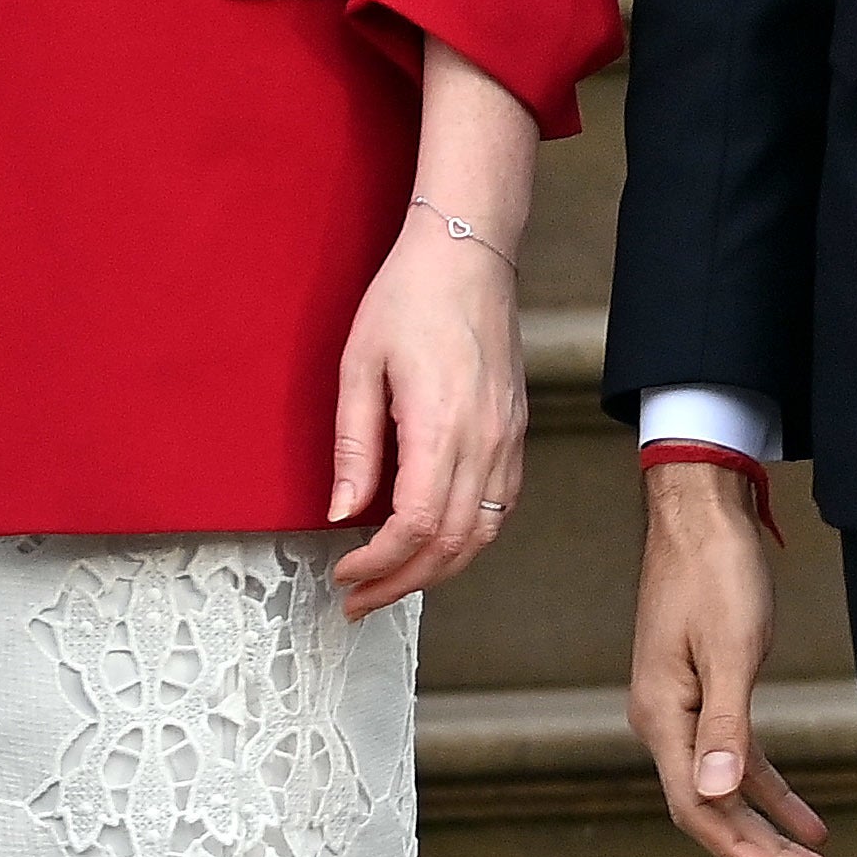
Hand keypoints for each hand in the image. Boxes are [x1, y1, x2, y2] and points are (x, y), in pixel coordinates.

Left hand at [324, 202, 528, 613]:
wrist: (468, 255)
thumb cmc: (408, 299)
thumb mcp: (358, 366)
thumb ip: (353, 445)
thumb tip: (341, 510)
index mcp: (441, 426)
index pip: (414, 526)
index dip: (378, 564)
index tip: (344, 575)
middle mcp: (485, 442)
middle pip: (450, 545)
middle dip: (401, 584)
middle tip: (358, 601)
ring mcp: (507, 441)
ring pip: (481, 535)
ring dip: (435, 571)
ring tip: (390, 584)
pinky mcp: (515, 434)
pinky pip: (499, 509)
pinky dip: (466, 540)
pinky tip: (433, 545)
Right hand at [629, 461, 836, 856]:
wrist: (699, 514)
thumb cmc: (714, 574)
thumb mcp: (729, 651)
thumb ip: (725, 727)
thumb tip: (718, 797)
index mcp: (661, 716)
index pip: (698, 807)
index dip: (742, 852)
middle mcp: (664, 720)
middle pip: (712, 808)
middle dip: (764, 852)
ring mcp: (683, 708)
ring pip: (726, 789)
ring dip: (769, 828)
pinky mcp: (705, 692)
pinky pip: (736, 757)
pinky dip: (769, 789)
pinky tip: (805, 817)